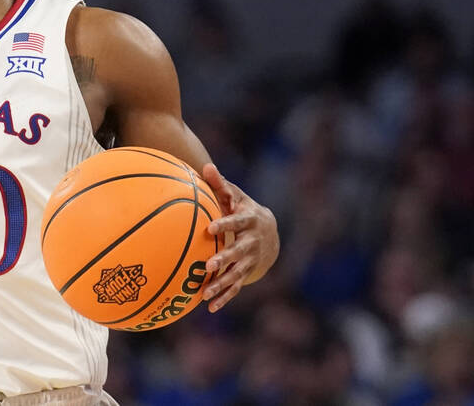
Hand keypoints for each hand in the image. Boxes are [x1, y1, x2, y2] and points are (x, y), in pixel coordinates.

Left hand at [200, 163, 278, 312]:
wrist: (269, 233)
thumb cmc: (244, 210)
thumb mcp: (236, 195)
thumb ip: (220, 184)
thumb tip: (206, 166)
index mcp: (250, 220)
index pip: (237, 222)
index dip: (226, 225)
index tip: (211, 228)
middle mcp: (252, 242)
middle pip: (239, 252)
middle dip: (225, 259)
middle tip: (208, 265)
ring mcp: (250, 260)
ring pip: (236, 274)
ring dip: (221, 284)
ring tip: (204, 293)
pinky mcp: (246, 273)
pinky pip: (235, 287)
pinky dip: (224, 297)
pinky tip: (210, 307)